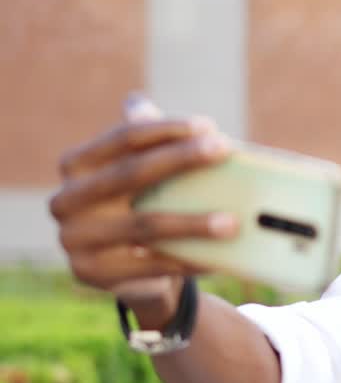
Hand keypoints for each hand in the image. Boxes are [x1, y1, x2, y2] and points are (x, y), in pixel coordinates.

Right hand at [49, 94, 236, 325]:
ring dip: (192, 223)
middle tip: (224, 151)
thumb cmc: (139, 206)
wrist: (125, 270)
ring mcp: (73, 239)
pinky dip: (189, 261)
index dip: (166, 129)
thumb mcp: (140, 174)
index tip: (209, 126)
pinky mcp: (90, 272)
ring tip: (232, 222)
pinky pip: (150, 266)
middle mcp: (66, 200)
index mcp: (77, 165)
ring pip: (143, 225)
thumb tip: (155, 109)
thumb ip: (148, 142)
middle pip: (131, 173)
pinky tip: (220, 258)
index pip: (123, 138)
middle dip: (181, 159)